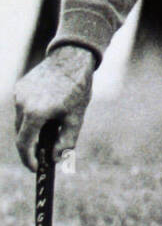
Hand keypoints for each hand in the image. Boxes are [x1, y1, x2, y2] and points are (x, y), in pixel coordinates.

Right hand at [14, 45, 94, 170]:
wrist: (73, 57)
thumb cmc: (77, 88)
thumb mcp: (76, 118)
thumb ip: (65, 141)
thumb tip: (54, 159)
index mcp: (35, 113)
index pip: (24, 144)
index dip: (28, 159)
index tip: (35, 167)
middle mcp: (23, 103)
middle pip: (21, 134)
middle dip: (30, 146)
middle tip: (42, 154)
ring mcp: (19, 94)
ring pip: (20, 121)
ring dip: (30, 129)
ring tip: (48, 131)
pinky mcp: (20, 87)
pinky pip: (22, 107)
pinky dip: (30, 115)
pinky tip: (45, 113)